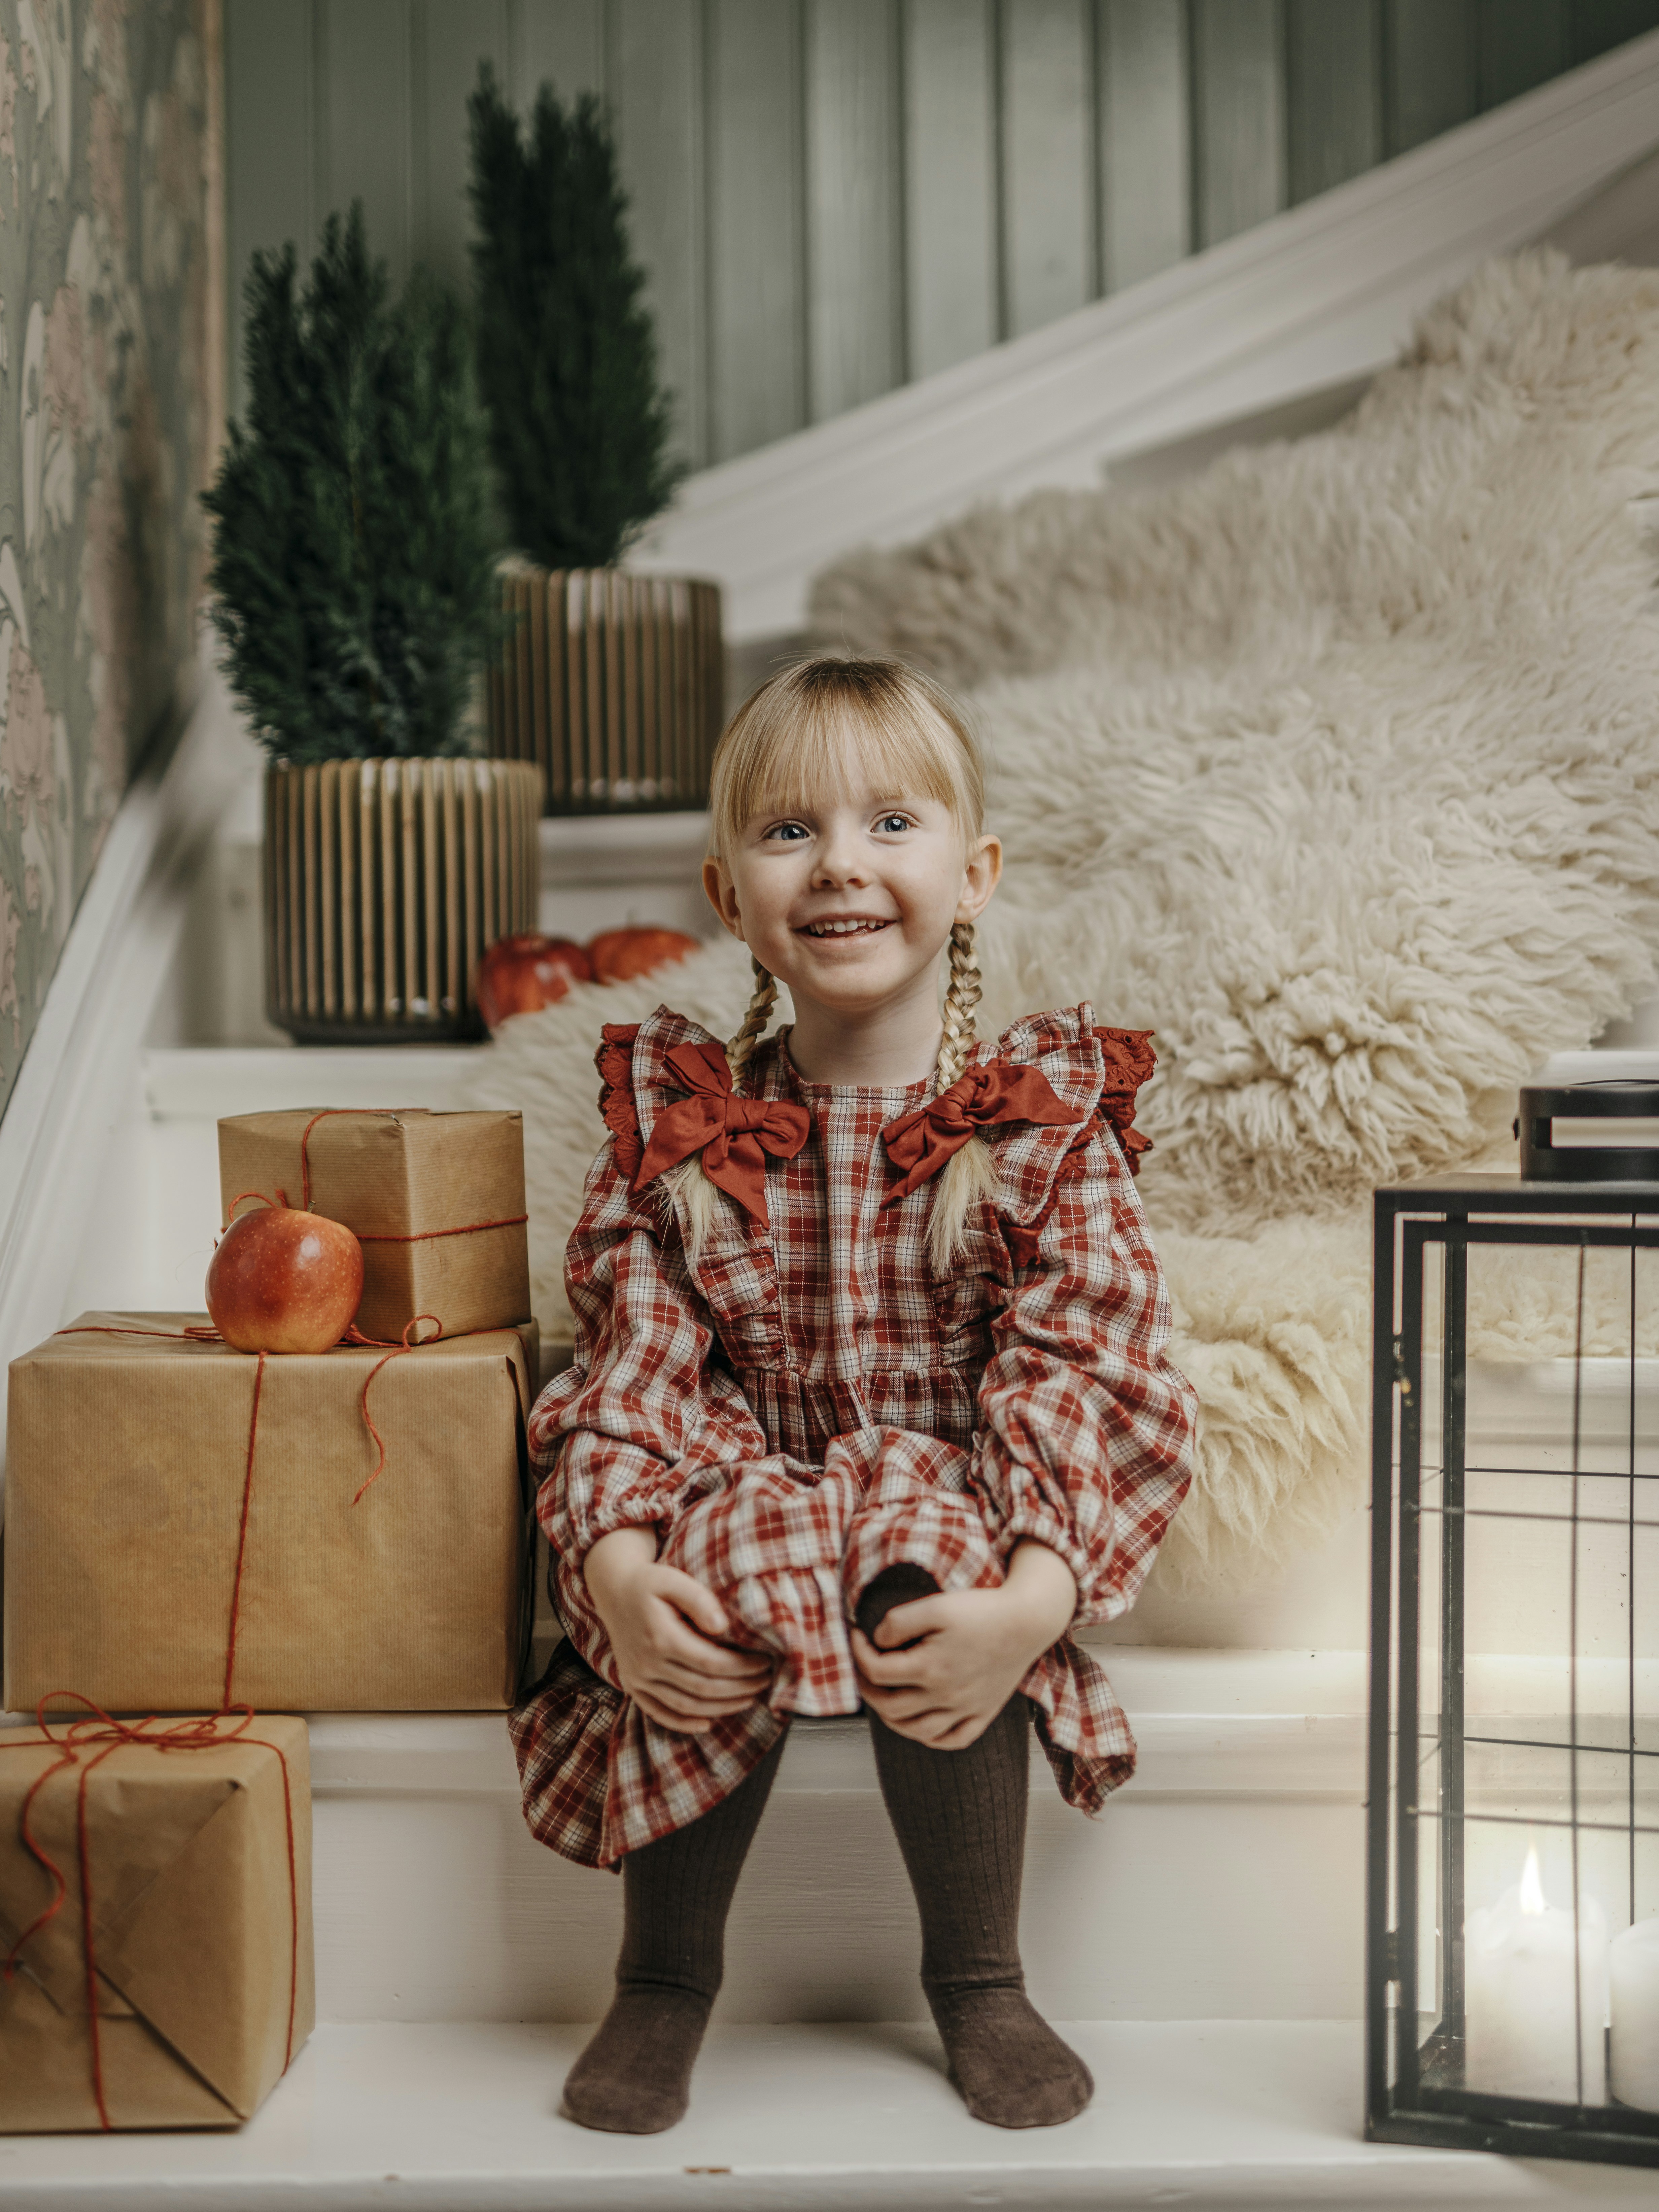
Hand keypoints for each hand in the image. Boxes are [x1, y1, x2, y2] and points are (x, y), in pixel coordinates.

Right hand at [584, 1526, 772, 1733]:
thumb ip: (699, 1600)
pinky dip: (684, 1723)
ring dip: (721, 1708)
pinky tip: (707, 1723)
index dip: (742, 1667)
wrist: (614, 1590)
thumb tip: (723, 1627)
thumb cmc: (650, 1583)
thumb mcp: (673, 1579)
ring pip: (685, 1706)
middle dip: (740, 1688)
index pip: (711, 1663)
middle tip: (765, 1681)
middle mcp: (648, 1663)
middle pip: (702, 1688)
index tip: (765, 1662)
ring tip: (748, 1699)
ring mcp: (638, 1678)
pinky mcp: (633, 1685)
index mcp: (661, 1637)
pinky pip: (659, 1713)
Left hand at [852, 1540, 1077, 1749]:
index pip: (876, 1671)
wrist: (1029, 1621)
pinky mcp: (984, 1713)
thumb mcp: (935, 1606)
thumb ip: (899, 1623)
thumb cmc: (982, 1610)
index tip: (858, 1634)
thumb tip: (877, 1641)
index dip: (858, 1652)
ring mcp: (965, 1709)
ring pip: (917, 1731)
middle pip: (890, 1707)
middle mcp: (945, 1696)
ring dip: (891, 1719)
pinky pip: (953, 1740)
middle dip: (867, 1689)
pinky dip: (932, 1739)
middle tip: (863, 1668)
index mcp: (929, 1669)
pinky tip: (921, 1725)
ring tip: (883, 1699)